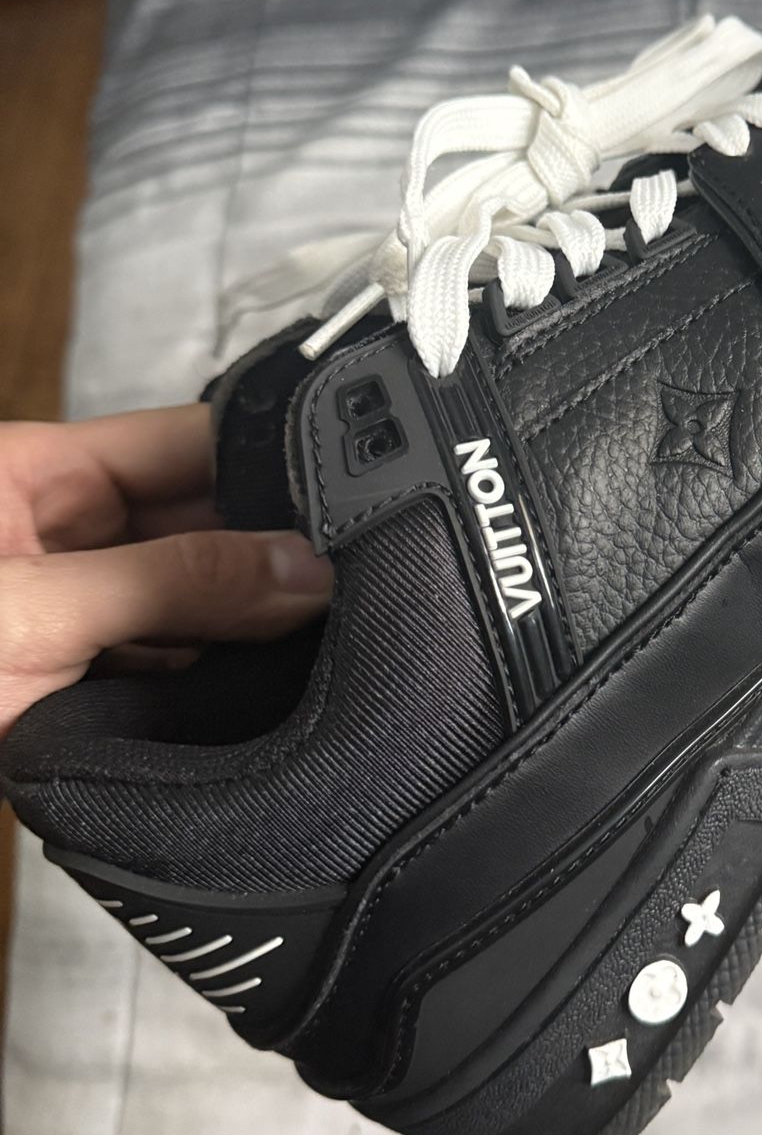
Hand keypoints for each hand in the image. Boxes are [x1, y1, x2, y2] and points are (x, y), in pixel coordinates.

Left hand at [0, 405, 331, 740]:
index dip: (272, 460)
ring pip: (203, 602)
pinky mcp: (87, 690)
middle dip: (274, 554)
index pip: (187, 442)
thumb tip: (302, 568)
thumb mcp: (36, 615)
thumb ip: (174, 582)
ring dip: (252, 627)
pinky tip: (267, 692)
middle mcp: (67, 535)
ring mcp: (79, 614)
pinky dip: (220, 686)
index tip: (353, 497)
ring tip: (316, 641)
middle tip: (346, 585)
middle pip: (207, 524)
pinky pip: (180, 670)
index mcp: (41, 476)